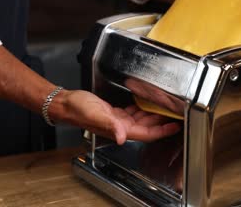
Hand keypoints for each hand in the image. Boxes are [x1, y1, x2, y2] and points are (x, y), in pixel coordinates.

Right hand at [50, 90, 180, 144]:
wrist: (66, 104)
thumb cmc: (77, 109)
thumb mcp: (95, 114)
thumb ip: (109, 124)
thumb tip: (122, 136)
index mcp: (119, 129)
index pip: (147, 133)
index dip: (162, 130)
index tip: (175, 125)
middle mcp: (120, 127)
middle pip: (147, 127)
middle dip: (161, 122)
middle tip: (174, 113)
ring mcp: (117, 121)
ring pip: (141, 120)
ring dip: (152, 115)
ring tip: (164, 108)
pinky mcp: (113, 113)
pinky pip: (132, 113)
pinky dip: (141, 109)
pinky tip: (145, 103)